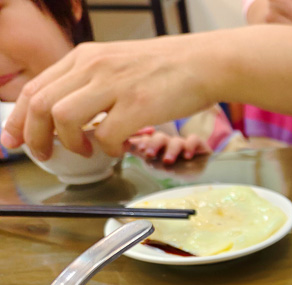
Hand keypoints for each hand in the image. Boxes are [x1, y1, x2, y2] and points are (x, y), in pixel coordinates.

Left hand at [0, 36, 214, 159]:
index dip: (19, 119)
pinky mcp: (138, 105)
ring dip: (70, 143)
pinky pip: (105, 136)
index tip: (16, 140)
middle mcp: (94, 67)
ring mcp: (115, 85)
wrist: (206, 63)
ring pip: (64, 118)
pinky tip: (119, 148)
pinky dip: (107, 149)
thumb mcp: (119, 64)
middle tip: (44, 155)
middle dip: (36, 137)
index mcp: (86, 57)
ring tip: (86, 151)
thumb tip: (71, 114)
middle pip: (42, 105)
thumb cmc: (168, 69)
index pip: (37, 89)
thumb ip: (92, 82)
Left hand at [127, 128, 210, 163]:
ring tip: (167, 161)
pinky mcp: (198, 145)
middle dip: (153, 145)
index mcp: (158, 145)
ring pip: (176, 141)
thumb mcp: (156, 164)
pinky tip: (187, 156)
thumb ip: (140, 153)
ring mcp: (184, 143)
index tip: (140, 150)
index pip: (149, 138)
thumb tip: (124, 142)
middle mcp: (170, 143)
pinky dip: (190, 146)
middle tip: (149, 155)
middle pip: (160, 137)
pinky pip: (194, 140)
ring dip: (170, 151)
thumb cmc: (175, 169)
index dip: (143, 141)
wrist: (197, 176)